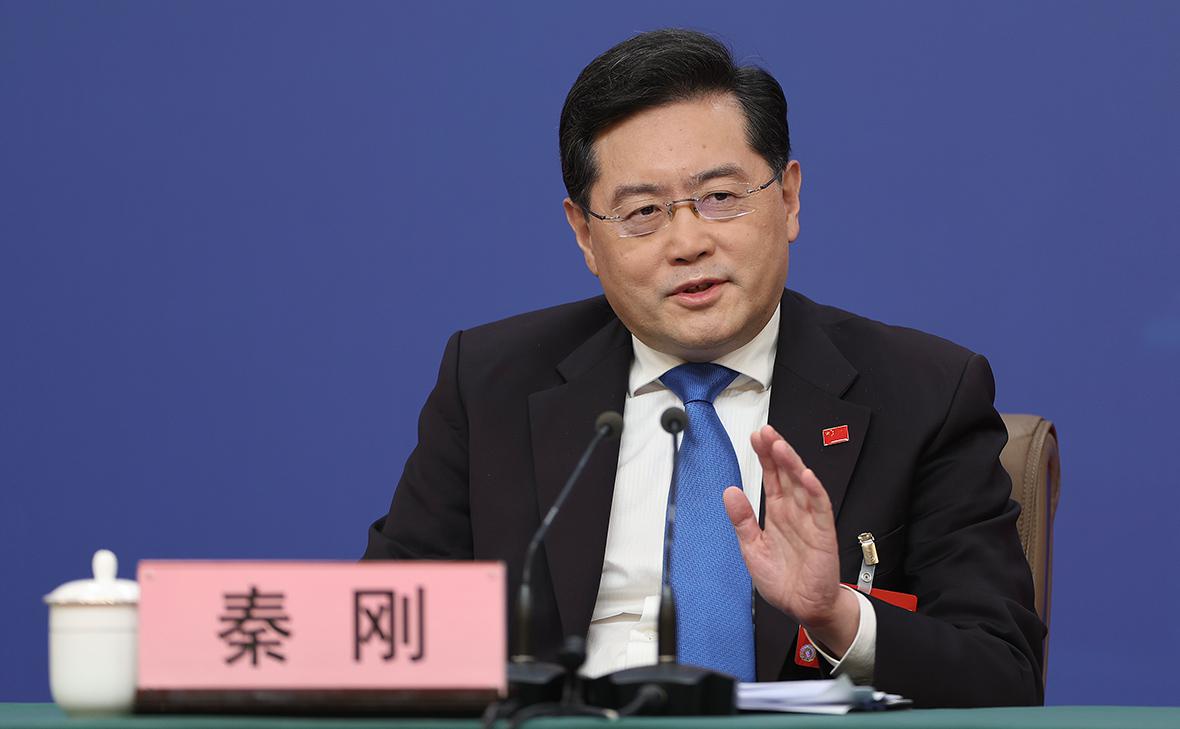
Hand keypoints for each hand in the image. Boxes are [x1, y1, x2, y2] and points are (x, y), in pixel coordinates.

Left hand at [723, 425, 859, 655]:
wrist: (803, 608)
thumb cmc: (782, 580)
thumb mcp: (752, 548)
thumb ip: (742, 520)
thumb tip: (730, 492)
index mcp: (778, 513)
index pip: (772, 478)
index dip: (765, 457)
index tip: (756, 437)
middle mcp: (794, 512)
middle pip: (786, 475)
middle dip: (777, 453)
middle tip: (766, 432)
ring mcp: (809, 521)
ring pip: (803, 485)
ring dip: (793, 465)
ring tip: (780, 446)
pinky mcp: (823, 534)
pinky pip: (820, 508)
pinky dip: (814, 491)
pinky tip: (806, 475)